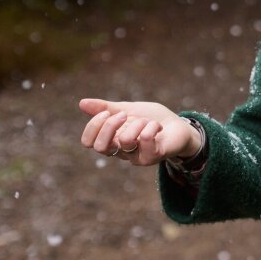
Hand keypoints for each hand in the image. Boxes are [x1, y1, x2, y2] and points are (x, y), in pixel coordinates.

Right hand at [78, 98, 201, 165]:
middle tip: (124, 115)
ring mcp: (136, 156)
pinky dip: (151, 128)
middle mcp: (121, 151)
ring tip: (146, 120)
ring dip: (137, 124)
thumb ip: (106, 108)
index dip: (93, 126)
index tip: (106, 112)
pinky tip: (157, 126)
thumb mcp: (127, 109)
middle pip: (100, 147)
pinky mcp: (153, 156)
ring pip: (125, 142)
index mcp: (112, 140)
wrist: (178, 125)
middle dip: (110, 126)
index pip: (89, 142)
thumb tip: (82, 103)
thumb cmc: (151, 118)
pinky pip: (146, 142)